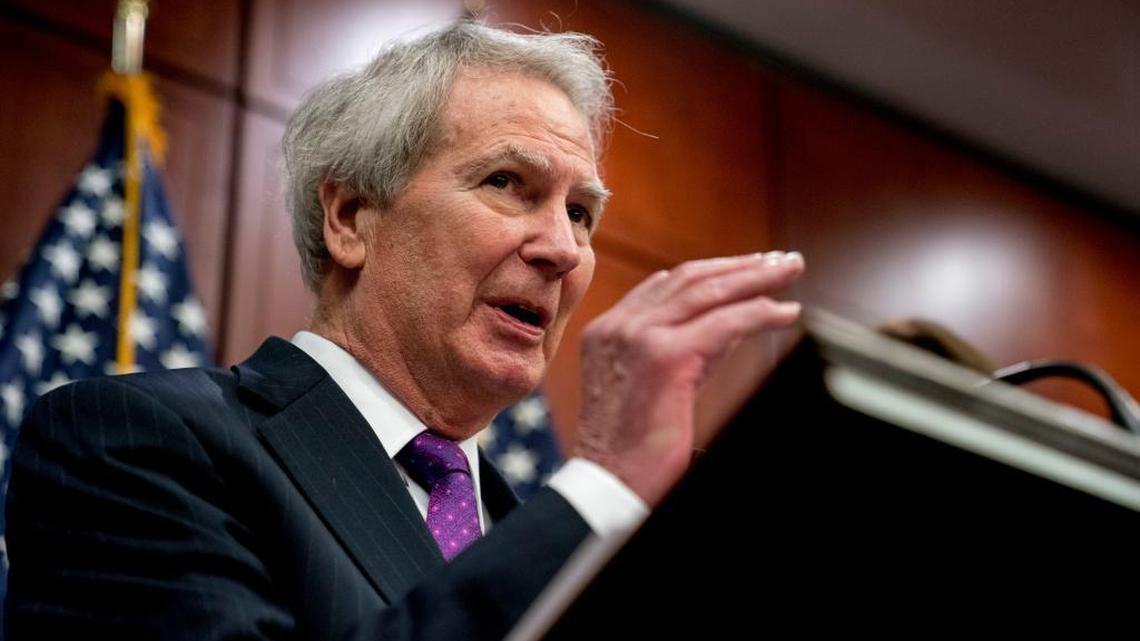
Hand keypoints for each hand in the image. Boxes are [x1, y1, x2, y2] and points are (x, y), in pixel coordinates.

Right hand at [573, 251, 804, 505]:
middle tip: (782, 261)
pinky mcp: (665, 357)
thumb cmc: (631, 448)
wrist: (608, 484)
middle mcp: (620, 326)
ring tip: (790, 271)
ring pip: (708, 292)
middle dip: (741, 266)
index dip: (714, 271)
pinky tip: (786, 313)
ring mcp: (639, 337)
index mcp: (609, 331)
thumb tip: (734, 322)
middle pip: (690, 278)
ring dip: (756, 278)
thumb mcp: (657, 384)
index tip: (749, 267)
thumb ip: (687, 348)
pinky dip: (760, 313)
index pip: (667, 285)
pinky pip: (724, 323)